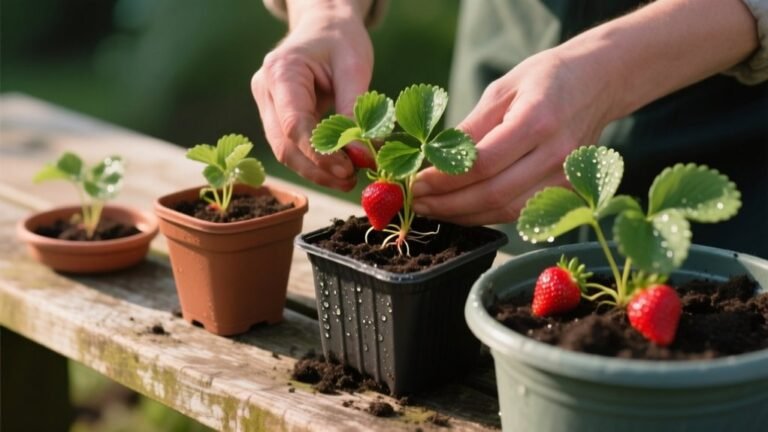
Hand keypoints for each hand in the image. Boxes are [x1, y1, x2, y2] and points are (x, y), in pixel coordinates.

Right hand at [251, 2, 372, 190]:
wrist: (324, 25)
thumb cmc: (340, 40)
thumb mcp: (354, 68)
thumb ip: (355, 111)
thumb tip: (362, 155)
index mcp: (281, 72)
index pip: (294, 125)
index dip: (319, 154)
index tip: (348, 169)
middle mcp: (265, 90)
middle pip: (284, 145)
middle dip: (317, 170)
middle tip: (351, 181)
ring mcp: (266, 104)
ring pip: (285, 151)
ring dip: (315, 171)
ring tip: (348, 179)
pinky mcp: (274, 115)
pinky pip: (290, 146)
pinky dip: (313, 161)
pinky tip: (338, 169)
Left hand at [411, 48, 613, 225]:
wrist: (597, 83)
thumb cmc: (544, 80)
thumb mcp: (501, 89)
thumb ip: (470, 127)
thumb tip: (433, 159)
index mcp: (538, 120)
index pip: (483, 163)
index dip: (445, 179)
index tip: (416, 181)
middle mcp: (556, 153)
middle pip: (494, 194)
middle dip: (448, 204)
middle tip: (417, 202)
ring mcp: (565, 176)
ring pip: (506, 211)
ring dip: (464, 216)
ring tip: (432, 210)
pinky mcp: (567, 190)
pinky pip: (519, 212)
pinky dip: (486, 215)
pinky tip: (461, 210)